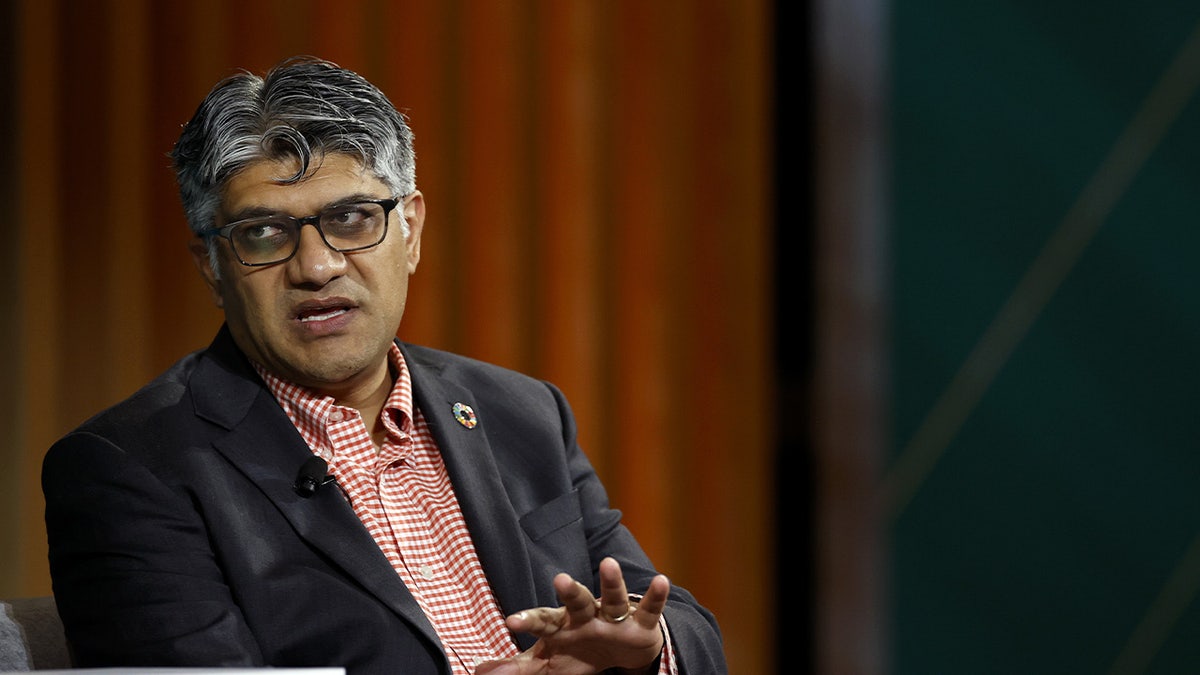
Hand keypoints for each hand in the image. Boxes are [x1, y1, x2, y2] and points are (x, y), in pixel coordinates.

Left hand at [476, 557, 668, 673]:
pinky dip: (655, 596)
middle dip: (569, 590)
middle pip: (576, 600)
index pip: (543, 621)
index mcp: (563, 625)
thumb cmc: (580, 651)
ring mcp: (614, 616)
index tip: (511, 622)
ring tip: (609, 563)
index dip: (528, 621)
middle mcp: (588, 615)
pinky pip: (649, 609)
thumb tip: (479, 671)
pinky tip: (661, 580)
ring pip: (611, 598)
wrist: (623, 652)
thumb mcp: (549, 663)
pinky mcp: (641, 623)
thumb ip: (518, 667)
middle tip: (558, 578)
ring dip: (611, 582)